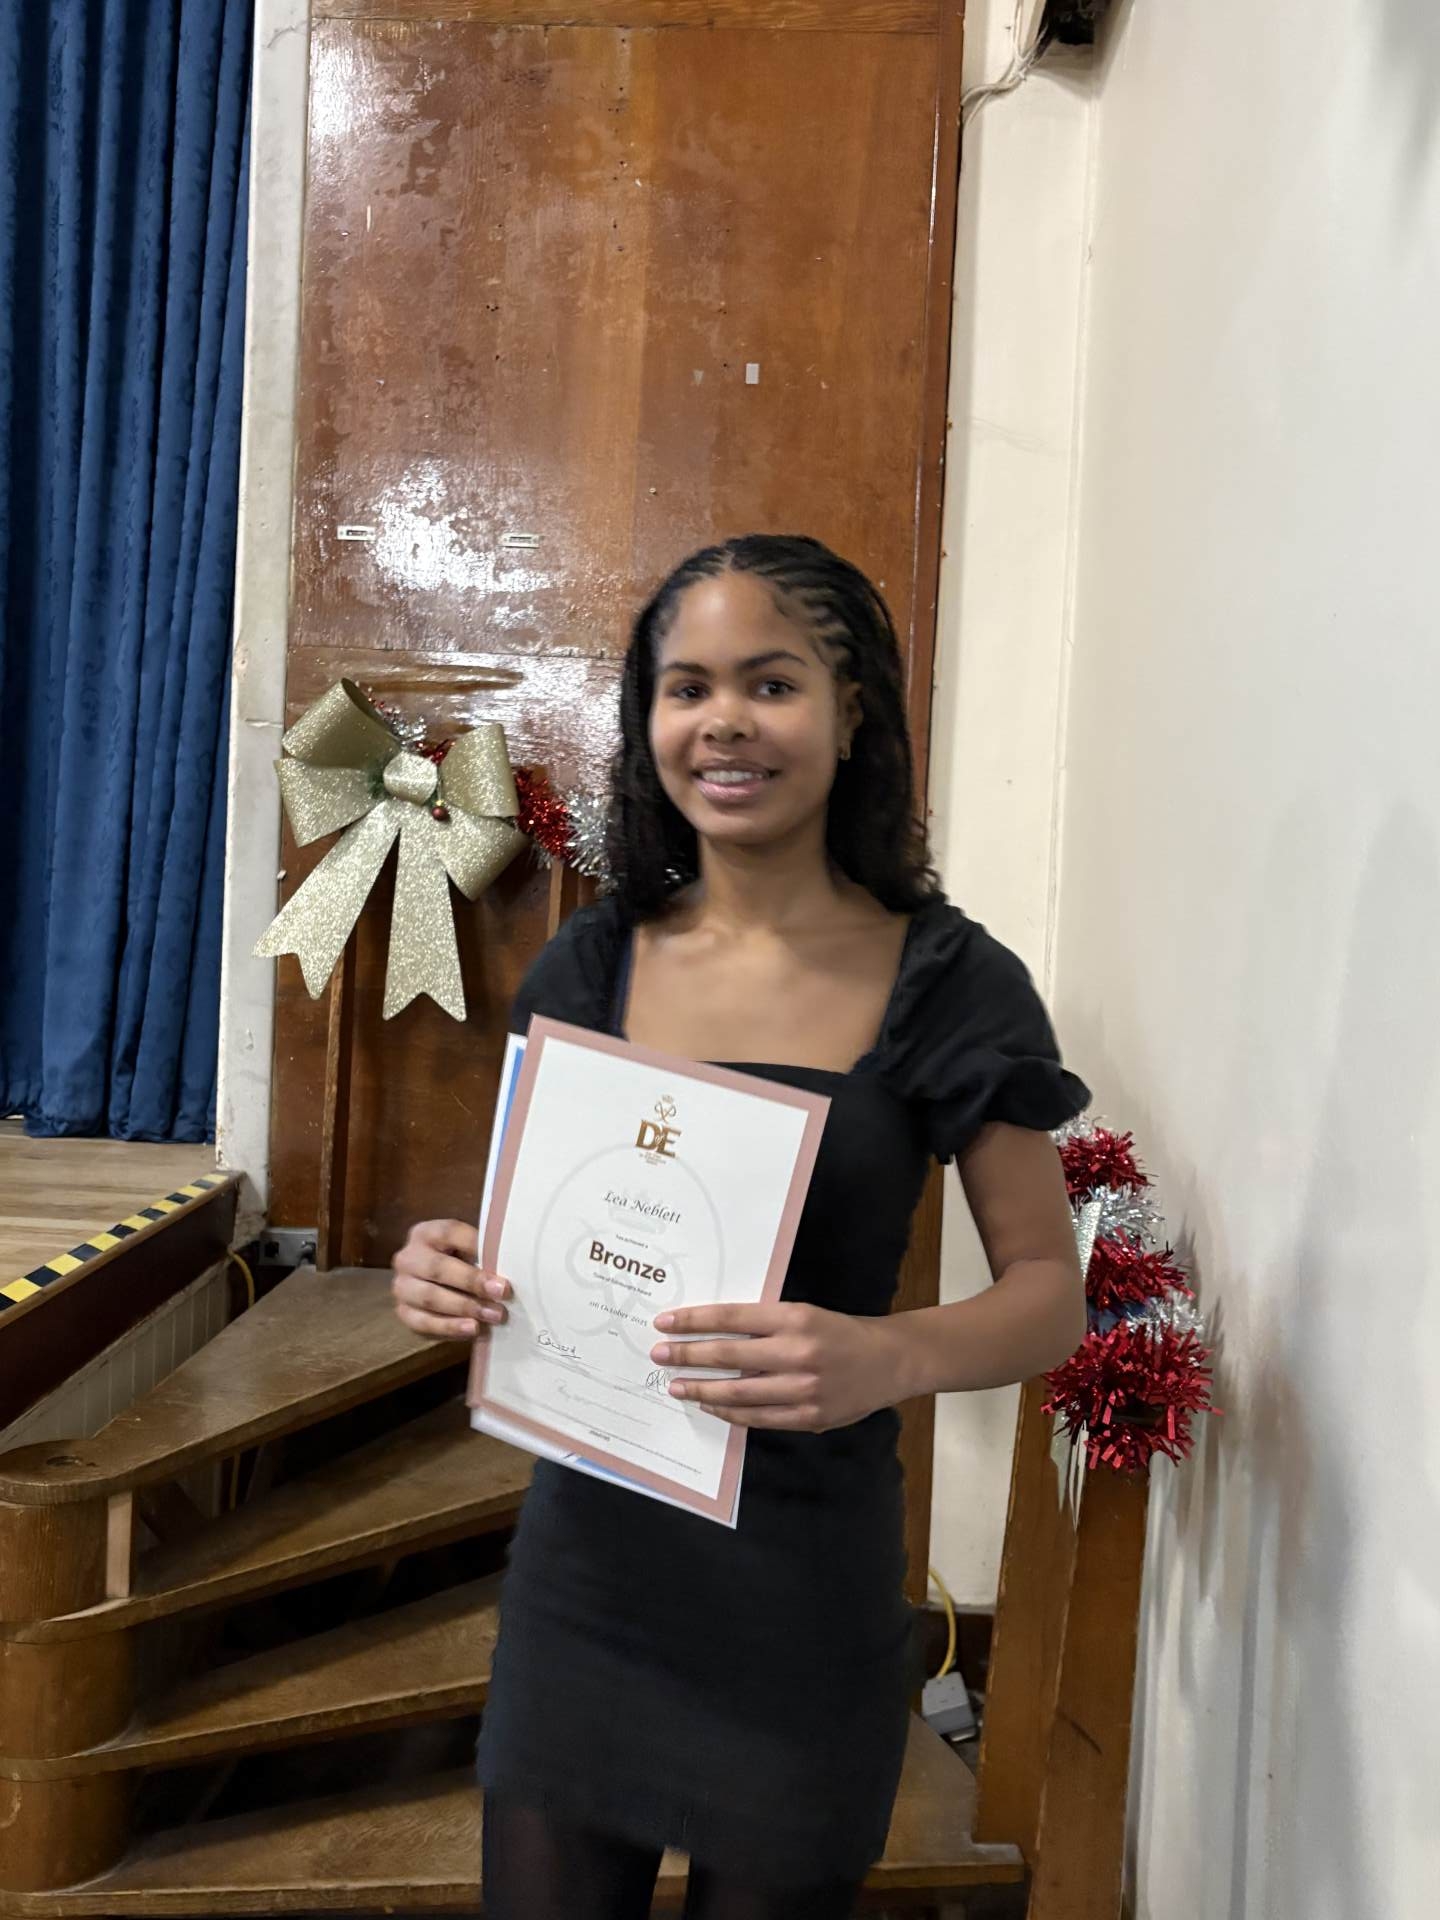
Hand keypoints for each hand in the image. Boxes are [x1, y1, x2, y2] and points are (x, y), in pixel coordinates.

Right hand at [391, 1218, 510, 1342]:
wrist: (437, 1287)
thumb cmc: (461, 1263)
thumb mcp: (469, 1252)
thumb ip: (483, 1255)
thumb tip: (513, 1265)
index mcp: (426, 1233)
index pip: (449, 1232)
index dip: (476, 1245)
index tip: (499, 1258)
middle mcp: (408, 1257)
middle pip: (438, 1268)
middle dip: (472, 1281)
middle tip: (502, 1292)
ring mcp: (402, 1286)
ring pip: (430, 1297)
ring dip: (465, 1307)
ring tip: (493, 1315)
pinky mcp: (403, 1313)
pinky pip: (424, 1322)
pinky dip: (450, 1327)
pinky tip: (473, 1329)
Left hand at [649, 1301, 907, 1432]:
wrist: (889, 1361)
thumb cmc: (840, 1332)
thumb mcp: (804, 1313)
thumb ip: (765, 1324)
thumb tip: (712, 1333)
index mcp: (796, 1318)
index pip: (732, 1318)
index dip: (694, 1321)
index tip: (665, 1322)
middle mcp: (798, 1352)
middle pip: (729, 1355)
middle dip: (687, 1355)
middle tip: (659, 1354)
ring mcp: (804, 1389)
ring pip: (738, 1393)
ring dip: (701, 1389)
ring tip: (676, 1385)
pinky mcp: (809, 1417)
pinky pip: (758, 1418)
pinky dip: (729, 1412)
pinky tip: (710, 1405)